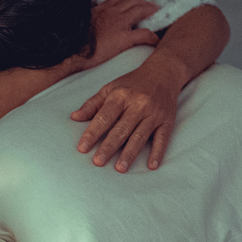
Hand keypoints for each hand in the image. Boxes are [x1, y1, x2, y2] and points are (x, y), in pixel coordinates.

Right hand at [71, 0, 160, 73]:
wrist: (69, 53)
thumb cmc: (71, 43)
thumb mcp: (77, 25)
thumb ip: (86, 20)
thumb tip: (85, 23)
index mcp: (99, 10)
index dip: (129, 0)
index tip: (133, 2)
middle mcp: (110, 13)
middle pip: (132, 1)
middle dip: (144, 3)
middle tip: (152, 8)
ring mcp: (118, 24)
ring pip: (140, 11)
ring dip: (151, 13)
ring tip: (158, 17)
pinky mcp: (122, 39)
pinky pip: (143, 34)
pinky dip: (152, 36)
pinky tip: (156, 40)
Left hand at [71, 56, 184, 171]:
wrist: (163, 73)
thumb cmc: (132, 84)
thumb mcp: (111, 88)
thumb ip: (93, 104)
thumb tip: (74, 117)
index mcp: (121, 96)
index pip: (104, 117)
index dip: (92, 133)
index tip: (82, 148)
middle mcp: (139, 104)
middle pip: (122, 129)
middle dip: (109, 146)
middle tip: (98, 162)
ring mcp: (154, 113)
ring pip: (140, 136)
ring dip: (130, 153)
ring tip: (120, 168)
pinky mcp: (167, 120)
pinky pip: (163, 138)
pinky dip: (158, 152)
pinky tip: (151, 166)